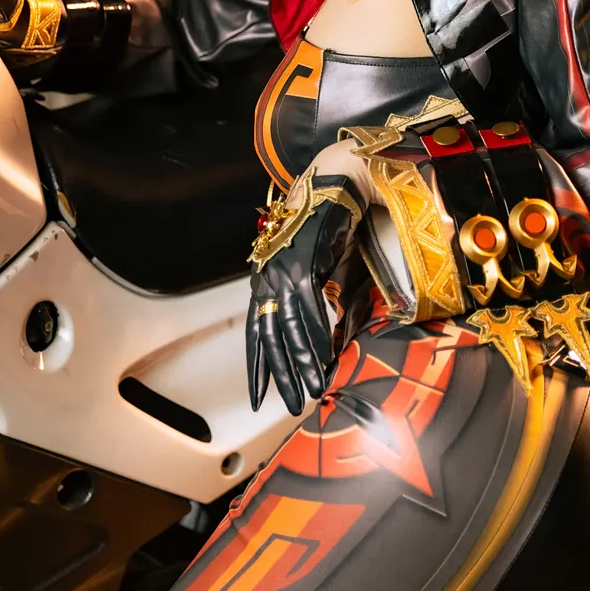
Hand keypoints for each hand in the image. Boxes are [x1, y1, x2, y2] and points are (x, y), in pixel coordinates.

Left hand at [246, 175, 364, 415]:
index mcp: (264, 282)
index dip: (256, 366)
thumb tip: (327, 334)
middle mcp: (267, 278)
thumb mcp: (317, 270)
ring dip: (303, 361)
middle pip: (268, 337)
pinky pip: (308, 308)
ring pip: (288, 328)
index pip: (254, 333)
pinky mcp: (303, 264)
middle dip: (279, 374)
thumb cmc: (327, 228)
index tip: (257, 397)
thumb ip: (316, 301)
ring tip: (313, 389)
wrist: (335, 186)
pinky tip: (326, 353)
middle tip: (290, 404)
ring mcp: (282, 272)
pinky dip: (318, 333)